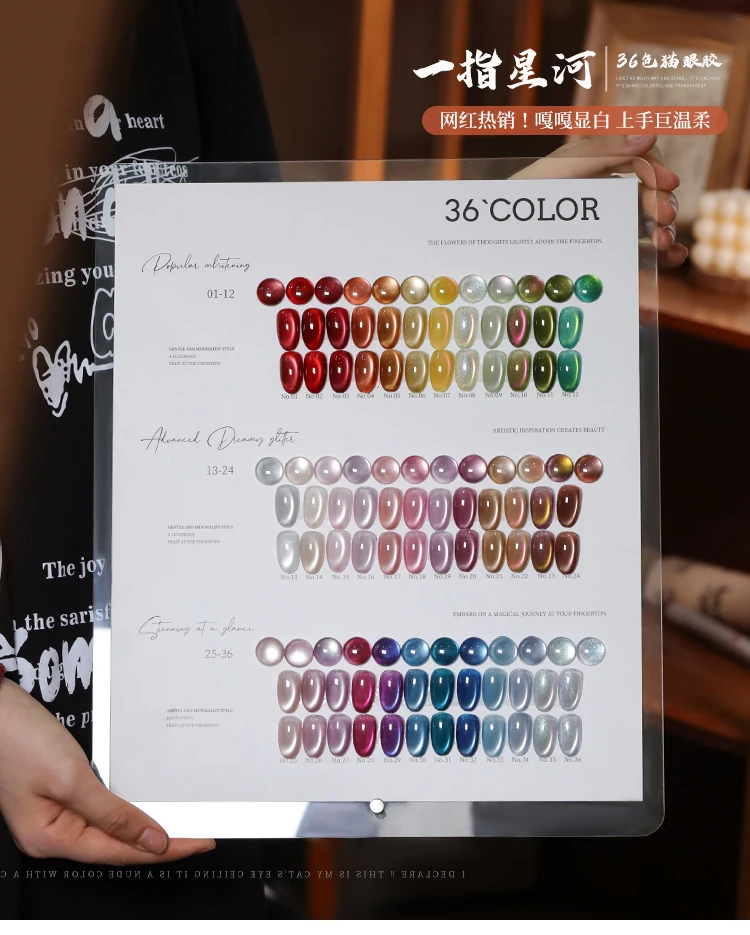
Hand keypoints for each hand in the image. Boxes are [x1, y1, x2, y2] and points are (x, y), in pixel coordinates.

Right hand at [0, 678, 214, 863]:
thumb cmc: (18, 739)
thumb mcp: (71, 778)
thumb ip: (112, 813)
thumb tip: (151, 841)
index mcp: (51, 838)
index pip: (122, 852)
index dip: (165, 850)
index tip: (199, 842)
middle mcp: (52, 832)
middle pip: (116, 845)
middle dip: (159, 842)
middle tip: (200, 833)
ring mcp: (53, 812)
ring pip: (109, 828)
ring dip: (144, 825)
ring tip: (181, 822)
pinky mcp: (56, 791)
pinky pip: (99, 808)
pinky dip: (125, 809)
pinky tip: (145, 803)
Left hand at [514, 134, 687, 267]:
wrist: (494, 241)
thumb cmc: (520, 200)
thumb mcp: (557, 171)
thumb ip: (601, 151)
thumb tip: (650, 133)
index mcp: (596, 169)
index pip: (638, 163)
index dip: (656, 170)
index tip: (668, 182)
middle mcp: (604, 197)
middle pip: (647, 196)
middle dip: (662, 206)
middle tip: (665, 220)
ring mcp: (604, 228)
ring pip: (646, 227)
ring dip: (665, 232)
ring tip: (665, 245)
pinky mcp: (602, 257)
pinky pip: (636, 255)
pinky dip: (659, 256)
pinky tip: (670, 258)